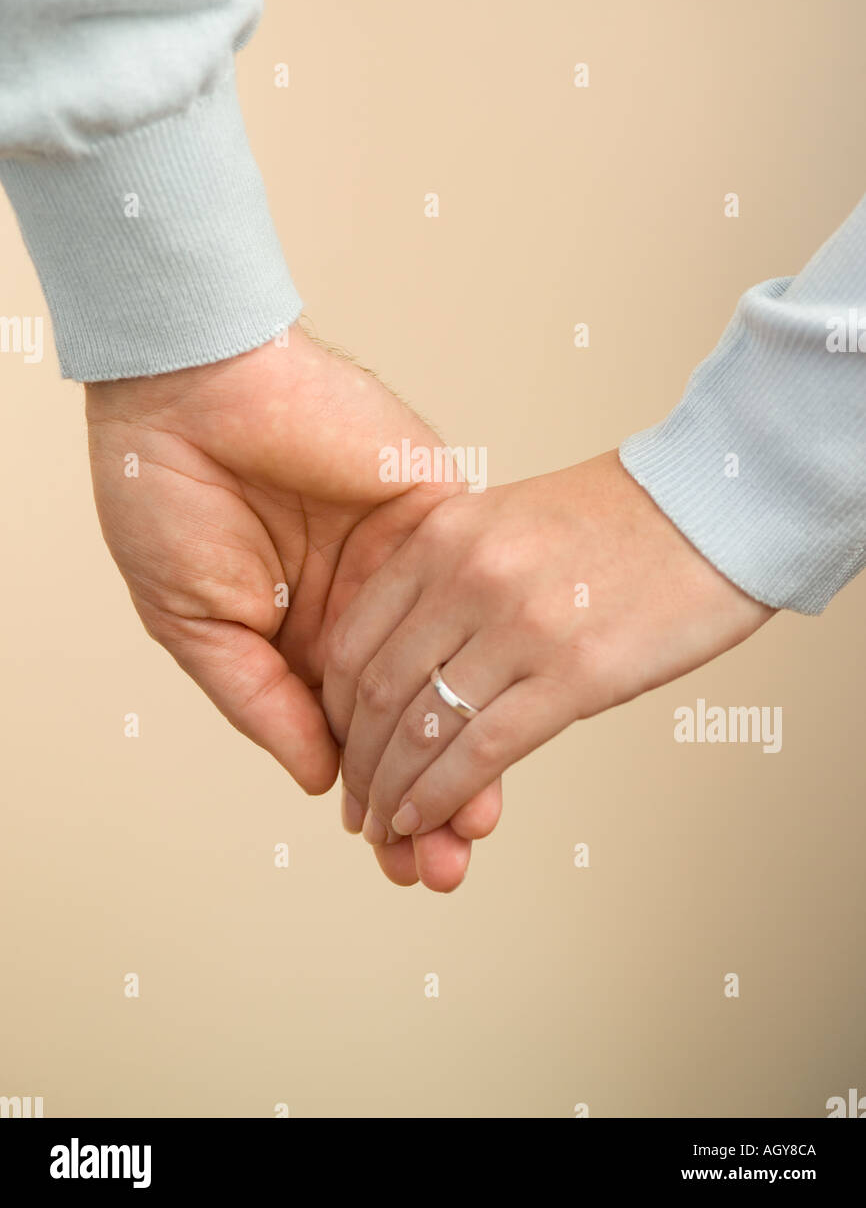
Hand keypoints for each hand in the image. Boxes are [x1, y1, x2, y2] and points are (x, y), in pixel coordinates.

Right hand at [85, 324, 500, 889]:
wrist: (191, 387)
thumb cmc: (167, 494)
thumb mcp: (197, 621)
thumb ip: (263, 700)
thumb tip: (322, 778)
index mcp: (303, 636)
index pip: (358, 734)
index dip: (380, 797)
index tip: (403, 861)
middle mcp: (364, 610)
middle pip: (417, 717)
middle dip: (433, 794)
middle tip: (447, 866)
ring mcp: (407, 567)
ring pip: (454, 672)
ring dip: (470, 748)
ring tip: (476, 827)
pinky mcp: (438, 515)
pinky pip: (475, 597)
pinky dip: (485, 661)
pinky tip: (498, 726)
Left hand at [324, 450, 773, 842]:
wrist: (713, 508)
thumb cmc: (618, 520)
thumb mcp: (506, 521)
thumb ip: (449, 578)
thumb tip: (410, 660)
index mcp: (443, 533)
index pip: (354, 640)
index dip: (335, 709)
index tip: (341, 747)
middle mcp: (467, 575)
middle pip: (377, 692)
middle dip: (358, 763)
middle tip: (355, 805)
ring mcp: (519, 624)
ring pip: (421, 729)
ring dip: (392, 792)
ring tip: (385, 827)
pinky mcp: (575, 673)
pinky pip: (481, 751)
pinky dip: (440, 796)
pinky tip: (425, 820)